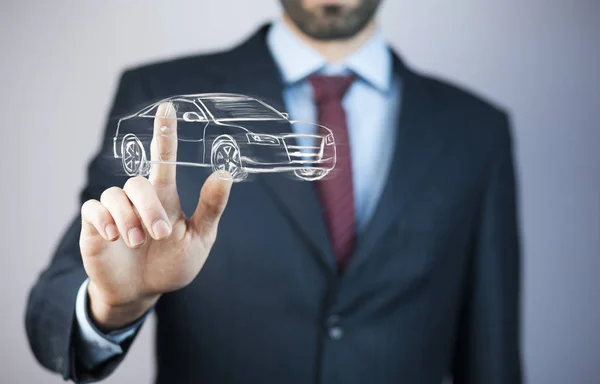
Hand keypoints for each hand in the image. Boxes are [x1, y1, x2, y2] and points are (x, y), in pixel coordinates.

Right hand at [79, 102, 232, 330]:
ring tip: (137, 242)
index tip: (168, 107)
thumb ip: (210, 208)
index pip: (163, 158)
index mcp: (165, 197)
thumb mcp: (199, 238)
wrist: (142, 292)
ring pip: (115, 194)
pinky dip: (104, 220)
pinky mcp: (95, 225)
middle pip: (138, 182)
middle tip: (159, 235)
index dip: (165, 133)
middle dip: (149, 208)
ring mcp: (116, 210)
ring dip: (128, 218)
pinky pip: (93, 208)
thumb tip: (225, 173)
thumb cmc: (172, 263)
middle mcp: (139, 199)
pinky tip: (114, 237)